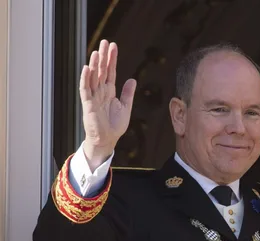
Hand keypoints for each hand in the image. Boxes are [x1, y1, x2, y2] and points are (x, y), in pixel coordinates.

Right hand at [80, 40, 136, 170]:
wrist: (107, 140)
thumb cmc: (115, 126)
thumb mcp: (126, 107)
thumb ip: (128, 93)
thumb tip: (133, 79)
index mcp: (109, 91)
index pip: (110, 71)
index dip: (112, 59)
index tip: (113, 46)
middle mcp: (100, 91)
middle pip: (102, 70)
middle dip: (103, 56)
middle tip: (105, 42)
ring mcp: (93, 97)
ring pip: (93, 77)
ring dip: (95, 64)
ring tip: (97, 52)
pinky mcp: (88, 104)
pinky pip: (85, 89)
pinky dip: (86, 78)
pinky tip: (87, 68)